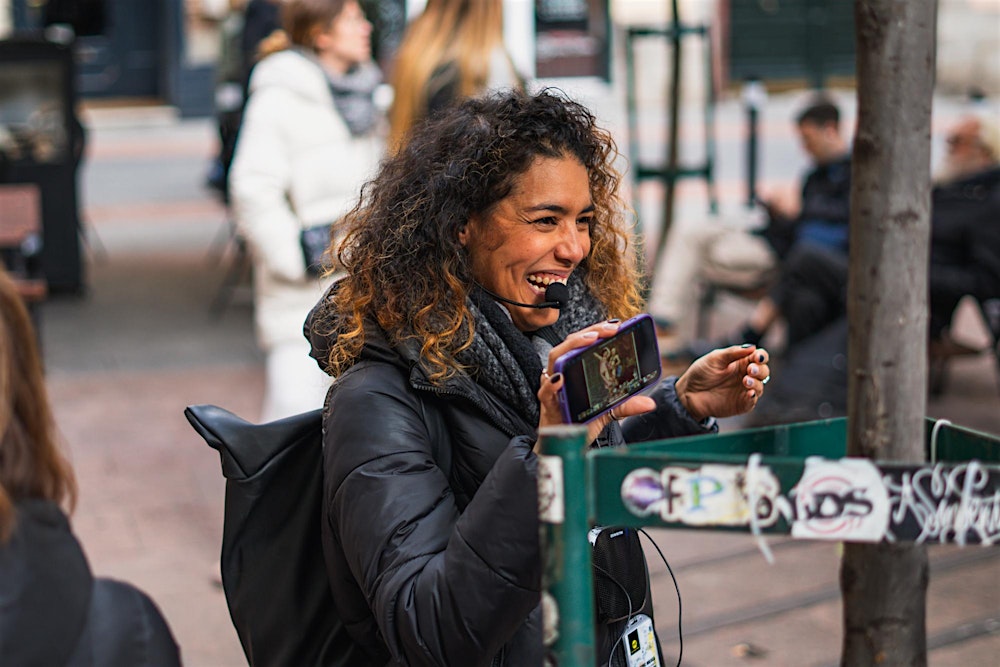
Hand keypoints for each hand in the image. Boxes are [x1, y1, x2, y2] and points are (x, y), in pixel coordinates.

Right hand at [536, 320, 655, 447]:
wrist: (564, 444)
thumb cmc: (579, 421)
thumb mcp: (607, 411)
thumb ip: (626, 405)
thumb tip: (650, 403)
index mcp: (575, 369)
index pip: (584, 342)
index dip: (598, 330)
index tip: (617, 325)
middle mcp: (562, 372)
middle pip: (571, 344)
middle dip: (590, 332)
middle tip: (609, 329)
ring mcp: (552, 386)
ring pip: (556, 357)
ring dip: (572, 346)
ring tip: (590, 339)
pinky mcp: (547, 403)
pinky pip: (545, 390)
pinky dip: (552, 384)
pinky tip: (560, 379)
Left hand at [674, 345, 770, 421]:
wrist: (688, 393)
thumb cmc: (701, 373)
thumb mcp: (715, 358)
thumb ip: (733, 353)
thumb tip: (752, 347)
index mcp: (741, 362)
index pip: (759, 357)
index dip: (761, 356)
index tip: (757, 357)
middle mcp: (745, 375)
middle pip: (763, 371)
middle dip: (760, 369)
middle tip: (750, 370)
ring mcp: (744, 390)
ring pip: (760, 386)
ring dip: (757, 382)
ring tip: (746, 380)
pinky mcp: (741, 404)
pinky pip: (752, 401)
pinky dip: (753, 397)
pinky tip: (748, 393)